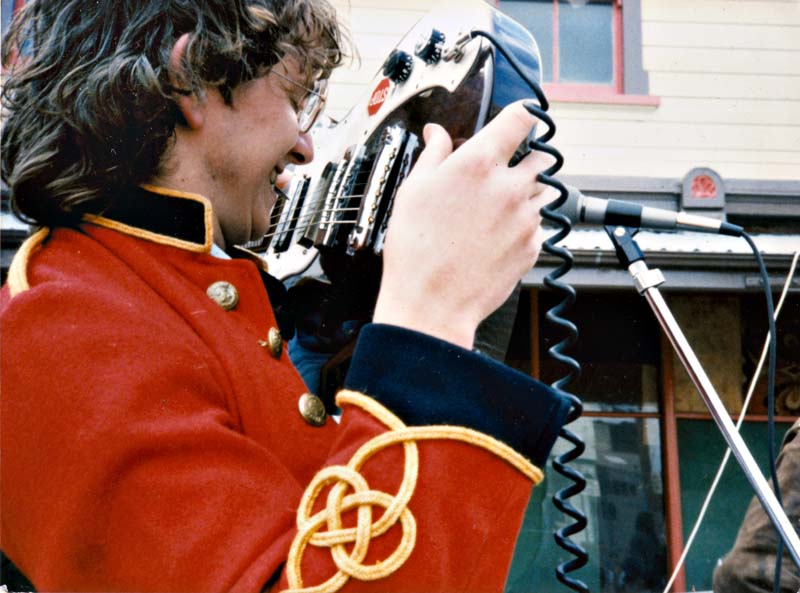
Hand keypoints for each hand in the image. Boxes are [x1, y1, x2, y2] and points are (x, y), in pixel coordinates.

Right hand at [373, 101, 556, 349]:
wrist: (432, 304)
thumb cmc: (416, 250)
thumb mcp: (413, 191)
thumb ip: (433, 155)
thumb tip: (437, 134)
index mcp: (478, 164)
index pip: (521, 118)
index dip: (521, 115)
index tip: (517, 119)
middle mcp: (509, 187)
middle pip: (540, 156)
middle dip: (525, 158)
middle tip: (502, 172)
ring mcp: (526, 218)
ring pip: (543, 191)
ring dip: (527, 193)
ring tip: (497, 210)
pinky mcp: (533, 246)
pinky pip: (538, 225)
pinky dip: (524, 225)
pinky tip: (495, 237)